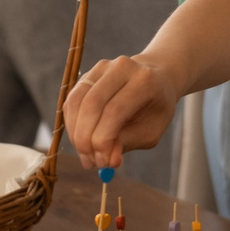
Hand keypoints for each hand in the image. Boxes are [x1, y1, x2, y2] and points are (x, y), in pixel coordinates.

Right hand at [62, 51, 179, 169]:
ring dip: (76, 134)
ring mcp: (102, 68)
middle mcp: (122, 67)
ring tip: (86, 155)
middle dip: (85, 139)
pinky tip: (82, 140)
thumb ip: (128, 143)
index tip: (103, 163)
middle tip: (90, 163)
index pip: (115, 110)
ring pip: (76, 102)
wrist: (157, 78)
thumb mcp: (151, 130)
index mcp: (144, 80)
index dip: (103, 139)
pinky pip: (72, 101)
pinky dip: (73, 125)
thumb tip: (108, 161)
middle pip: (91, 104)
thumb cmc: (156, 108)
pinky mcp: (88, 74)